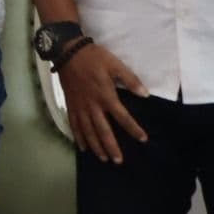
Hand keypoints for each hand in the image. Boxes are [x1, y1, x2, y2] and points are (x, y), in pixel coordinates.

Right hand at [54, 42, 147, 163]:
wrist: (68, 53)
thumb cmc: (94, 58)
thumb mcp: (115, 64)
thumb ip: (130, 80)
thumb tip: (145, 95)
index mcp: (106, 95)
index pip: (122, 117)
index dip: (133, 129)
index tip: (142, 139)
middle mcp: (93, 105)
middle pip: (103, 131)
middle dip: (111, 147)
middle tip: (118, 160)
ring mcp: (80, 107)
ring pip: (88, 131)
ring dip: (96, 146)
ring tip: (103, 158)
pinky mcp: (71, 106)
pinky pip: (74, 125)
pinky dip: (79, 138)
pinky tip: (83, 147)